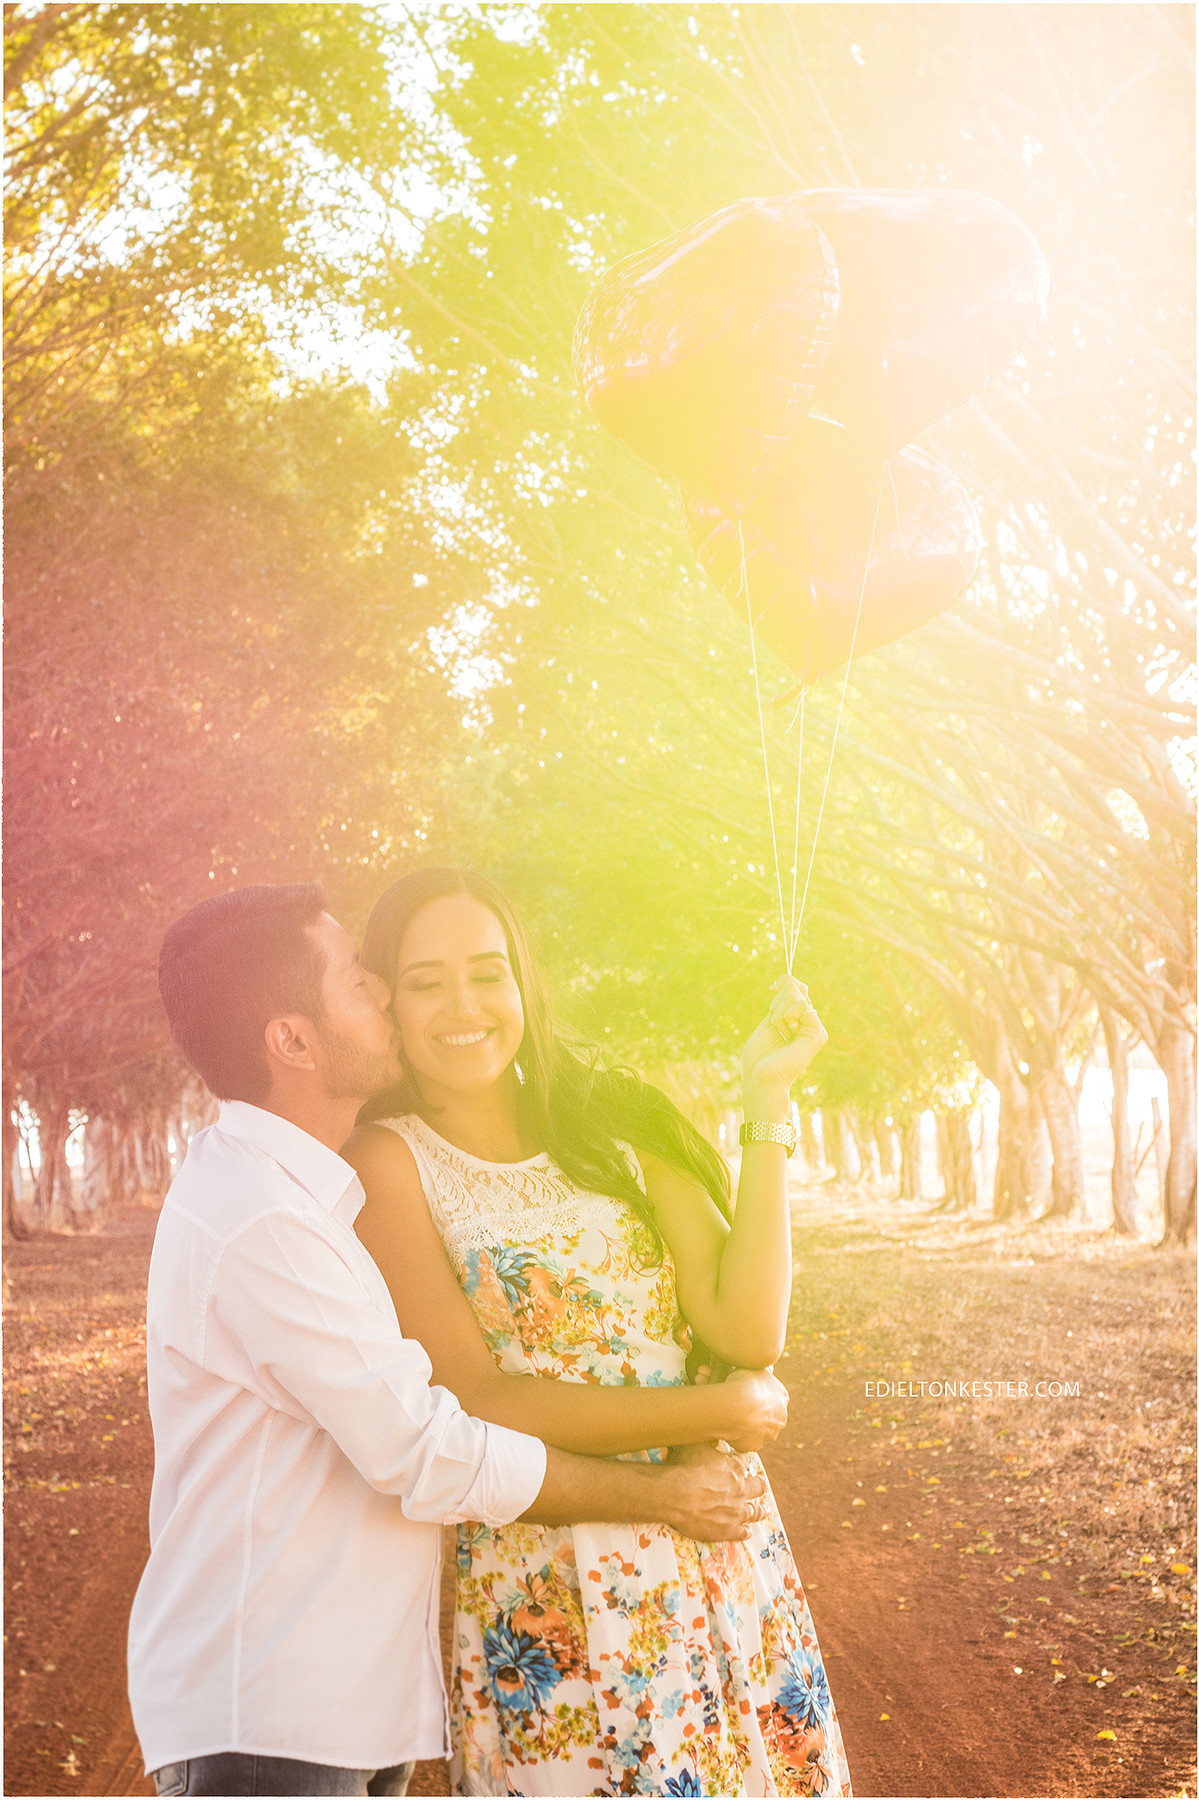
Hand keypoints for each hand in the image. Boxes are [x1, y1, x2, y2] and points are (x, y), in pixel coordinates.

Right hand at [657, 1442, 767, 1541]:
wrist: (675, 1496)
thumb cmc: (684, 1467)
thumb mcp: (697, 1445)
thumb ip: (709, 1440)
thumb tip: (716, 1433)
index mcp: (735, 1467)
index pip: (746, 1460)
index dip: (744, 1459)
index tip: (743, 1459)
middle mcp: (741, 1489)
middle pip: (758, 1486)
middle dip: (760, 1484)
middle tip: (761, 1484)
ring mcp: (736, 1512)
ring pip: (755, 1512)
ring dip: (760, 1510)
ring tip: (764, 1510)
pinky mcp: (728, 1530)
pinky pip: (742, 1533)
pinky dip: (746, 1531)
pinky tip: (748, 1531)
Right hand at [719, 1366, 788, 1452]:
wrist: (736, 1408)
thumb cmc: (743, 1384)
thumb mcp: (755, 1368)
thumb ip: (764, 1370)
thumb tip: (769, 1366)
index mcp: (782, 1397)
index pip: (772, 1396)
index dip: (758, 1394)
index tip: (747, 1392)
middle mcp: (780, 1418)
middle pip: (768, 1415)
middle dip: (756, 1412)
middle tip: (739, 1406)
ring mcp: (769, 1434)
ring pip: (758, 1429)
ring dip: (749, 1425)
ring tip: (732, 1417)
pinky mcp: (755, 1446)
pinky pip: (746, 1440)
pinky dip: (739, 1436)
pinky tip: (729, 1427)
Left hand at [739, 974, 827, 1103]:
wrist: (760, 1077)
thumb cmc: (760, 1055)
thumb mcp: (770, 1019)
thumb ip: (782, 1001)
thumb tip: (787, 978)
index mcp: (800, 1021)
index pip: (797, 988)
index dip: (784, 983)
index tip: (772, 987)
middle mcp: (810, 1023)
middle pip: (796, 989)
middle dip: (777, 1001)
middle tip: (774, 1024)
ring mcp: (815, 1029)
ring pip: (796, 996)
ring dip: (778, 1013)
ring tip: (779, 1033)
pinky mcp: (818, 1034)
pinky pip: (801, 1006)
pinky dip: (786, 1017)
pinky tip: (786, 1034)